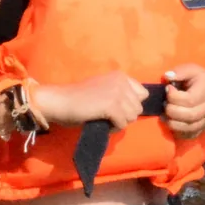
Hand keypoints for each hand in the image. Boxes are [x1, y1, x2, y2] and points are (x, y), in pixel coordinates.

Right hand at [33, 73, 150, 129]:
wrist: (61, 101)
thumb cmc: (80, 98)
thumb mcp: (104, 89)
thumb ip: (120, 93)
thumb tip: (136, 109)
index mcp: (121, 75)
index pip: (143, 94)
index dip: (131, 105)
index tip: (117, 109)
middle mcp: (121, 81)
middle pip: (139, 107)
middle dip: (126, 115)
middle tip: (110, 117)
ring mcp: (117, 93)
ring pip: (133, 116)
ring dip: (120, 122)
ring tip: (106, 120)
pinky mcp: (111, 106)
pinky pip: (123, 123)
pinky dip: (114, 128)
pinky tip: (103, 124)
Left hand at [158, 63, 204, 138]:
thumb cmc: (203, 81)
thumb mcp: (194, 70)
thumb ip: (181, 71)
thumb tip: (167, 76)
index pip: (189, 100)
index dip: (174, 96)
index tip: (168, 88)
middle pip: (189, 116)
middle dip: (171, 110)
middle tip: (165, 103)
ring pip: (188, 128)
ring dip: (172, 122)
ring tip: (164, 114)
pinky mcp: (201, 130)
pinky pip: (189, 135)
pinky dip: (177, 132)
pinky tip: (171, 122)